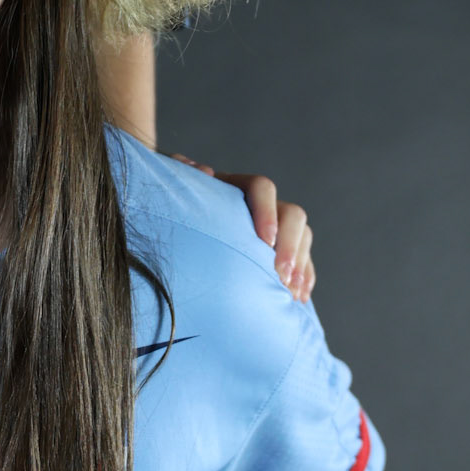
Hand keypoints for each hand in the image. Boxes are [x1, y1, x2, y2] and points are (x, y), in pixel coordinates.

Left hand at [172, 157, 315, 301]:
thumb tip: (203, 170)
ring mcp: (271, 227)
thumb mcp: (168, 192)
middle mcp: (257, 205)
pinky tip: (298, 299)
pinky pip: (303, 261)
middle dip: (290, 245)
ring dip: (301, 265)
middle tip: (281, 274)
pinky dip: (304, 278)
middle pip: (292, 214)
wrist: (167, 234)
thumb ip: (180, 178)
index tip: (264, 242)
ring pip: (302, 236)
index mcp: (232, 187)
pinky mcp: (277, 251)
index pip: (261, 187)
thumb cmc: (165, 212)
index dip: (267, 211)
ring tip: (291, 294)